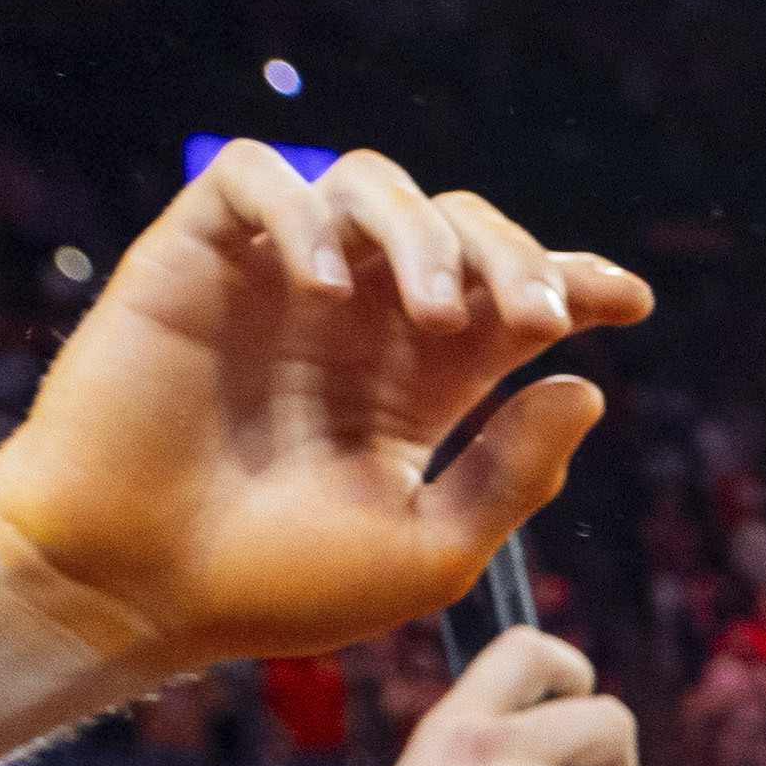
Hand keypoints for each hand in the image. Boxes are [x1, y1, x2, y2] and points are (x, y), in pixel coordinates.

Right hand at [0, 140, 647, 675]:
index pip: (511, 299)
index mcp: (421, 381)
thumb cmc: (275, 587)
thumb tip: (585, 384)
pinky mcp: (192, 258)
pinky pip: (253, 175)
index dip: (574, 281)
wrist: (136, 590)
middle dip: (512, 253)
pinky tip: (333, 291)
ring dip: (425, 233)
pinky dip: (303, 210)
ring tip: (441, 317)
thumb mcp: (427, 550)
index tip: (629, 301)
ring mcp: (277, 282)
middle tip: (533, 315)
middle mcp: (358, 319)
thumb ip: (512, 474)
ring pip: (370, 184)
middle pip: (458, 225)